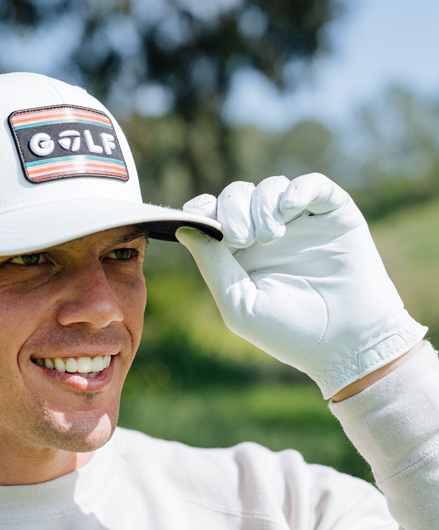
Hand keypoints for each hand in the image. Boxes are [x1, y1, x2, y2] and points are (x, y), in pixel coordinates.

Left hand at [176, 173, 426, 398]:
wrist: (348, 343)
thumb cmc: (289, 332)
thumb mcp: (239, 304)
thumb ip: (211, 265)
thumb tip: (183, 228)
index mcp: (240, 254)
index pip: (213, 216)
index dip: (202, 208)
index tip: (196, 213)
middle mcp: (267, 233)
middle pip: (237, 195)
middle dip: (232, 209)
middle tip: (242, 239)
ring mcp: (301, 222)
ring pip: (270, 186)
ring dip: (262, 205)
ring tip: (270, 237)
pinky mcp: (333, 213)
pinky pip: (313, 184)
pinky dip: (298, 189)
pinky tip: (290, 210)